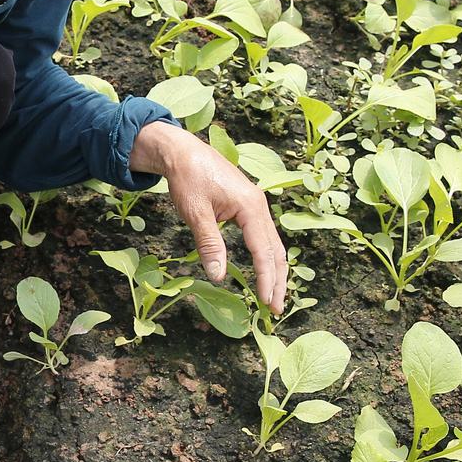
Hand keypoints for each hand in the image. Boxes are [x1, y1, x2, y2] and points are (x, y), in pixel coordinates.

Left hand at [131, 120, 287, 314]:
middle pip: (276, 250)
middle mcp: (259, 206)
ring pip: (272, 243)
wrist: (183, 151)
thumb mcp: (196, 213)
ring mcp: (256, 205)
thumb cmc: (188, 179)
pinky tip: (264, 270)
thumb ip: (210, 245)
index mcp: (251, 207)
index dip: (266, 280)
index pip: (264, 252)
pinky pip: (263, 235)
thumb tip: (218, 276)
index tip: (267, 304)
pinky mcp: (248, 205)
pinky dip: (266, 256)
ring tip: (273, 295)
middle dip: (278, 281)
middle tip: (275, 310)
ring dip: (274, 270)